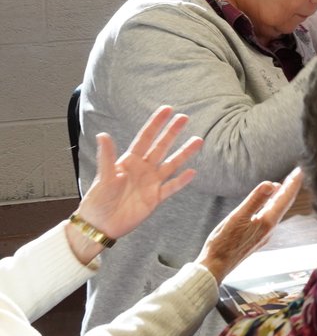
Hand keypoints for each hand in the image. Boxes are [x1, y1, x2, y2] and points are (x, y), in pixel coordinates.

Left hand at [75, 106, 203, 260]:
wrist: (100, 226)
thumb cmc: (98, 200)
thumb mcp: (104, 177)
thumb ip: (107, 156)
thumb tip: (102, 134)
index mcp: (129, 161)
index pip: (145, 138)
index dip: (156, 124)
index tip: (167, 109)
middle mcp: (143, 169)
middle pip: (161, 147)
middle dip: (172, 132)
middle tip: (184, 118)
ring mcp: (150, 183)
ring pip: (171, 164)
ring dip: (184, 153)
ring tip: (198, 140)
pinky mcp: (155, 198)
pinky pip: (171, 187)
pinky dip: (182, 181)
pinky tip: (192, 172)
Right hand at [195, 169, 303, 282]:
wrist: (215, 267)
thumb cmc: (223, 243)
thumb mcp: (238, 217)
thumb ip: (255, 200)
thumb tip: (272, 184)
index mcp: (267, 222)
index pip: (284, 199)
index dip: (292, 184)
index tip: (300, 171)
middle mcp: (269, 229)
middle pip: (283, 204)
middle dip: (289, 189)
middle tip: (296, 174)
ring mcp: (263, 235)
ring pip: (277, 212)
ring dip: (281, 198)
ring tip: (284, 186)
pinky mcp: (255, 239)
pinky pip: (270, 218)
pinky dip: (272, 207)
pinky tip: (268, 206)